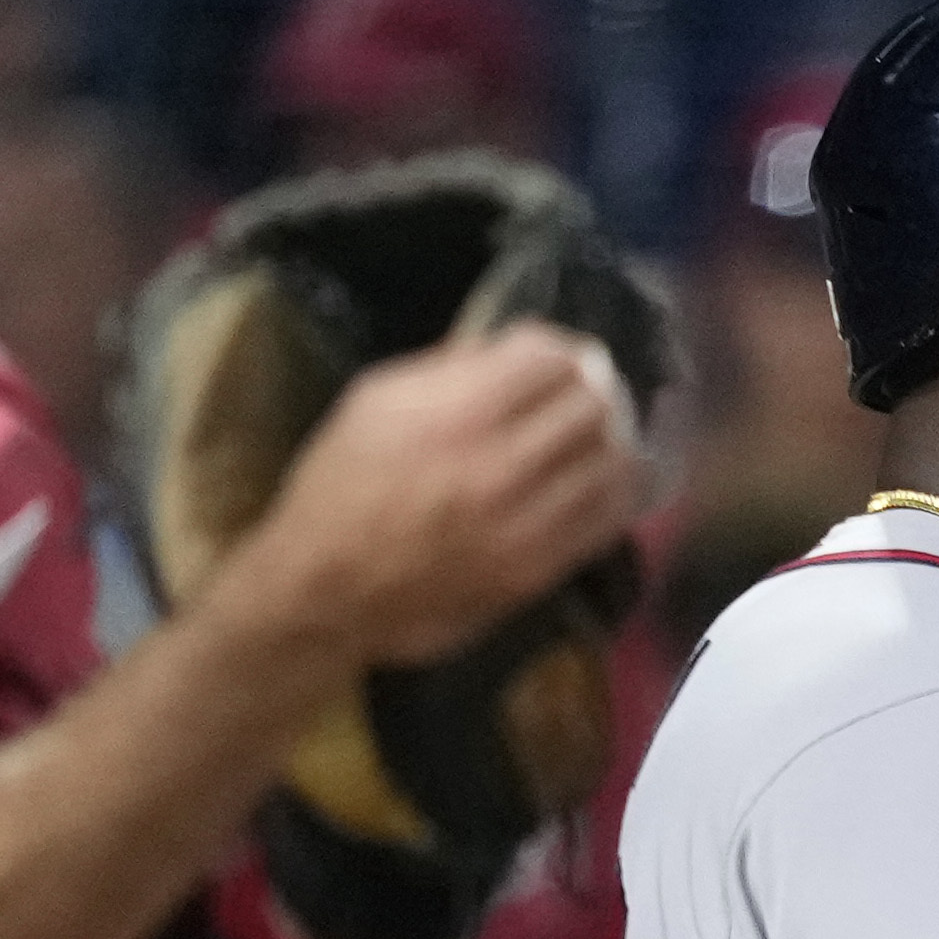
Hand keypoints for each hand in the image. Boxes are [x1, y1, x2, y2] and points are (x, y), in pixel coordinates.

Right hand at [235, 328, 639, 667]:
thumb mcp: (375, 400)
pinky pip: (607, 520)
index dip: (559, 349)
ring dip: (609, 439)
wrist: (325, 590)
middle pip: (593, 404)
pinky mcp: (539, 570)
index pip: (553, 358)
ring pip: (613, 460)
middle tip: (581, 394)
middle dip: (590, 389)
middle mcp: (502, 465)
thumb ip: (450, 368)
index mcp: (459, 412)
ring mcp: (527, 524)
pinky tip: (598, 482)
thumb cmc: (340, 485)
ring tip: (594, 436)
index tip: (553, 358)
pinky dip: (612, 491)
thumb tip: (510, 353)